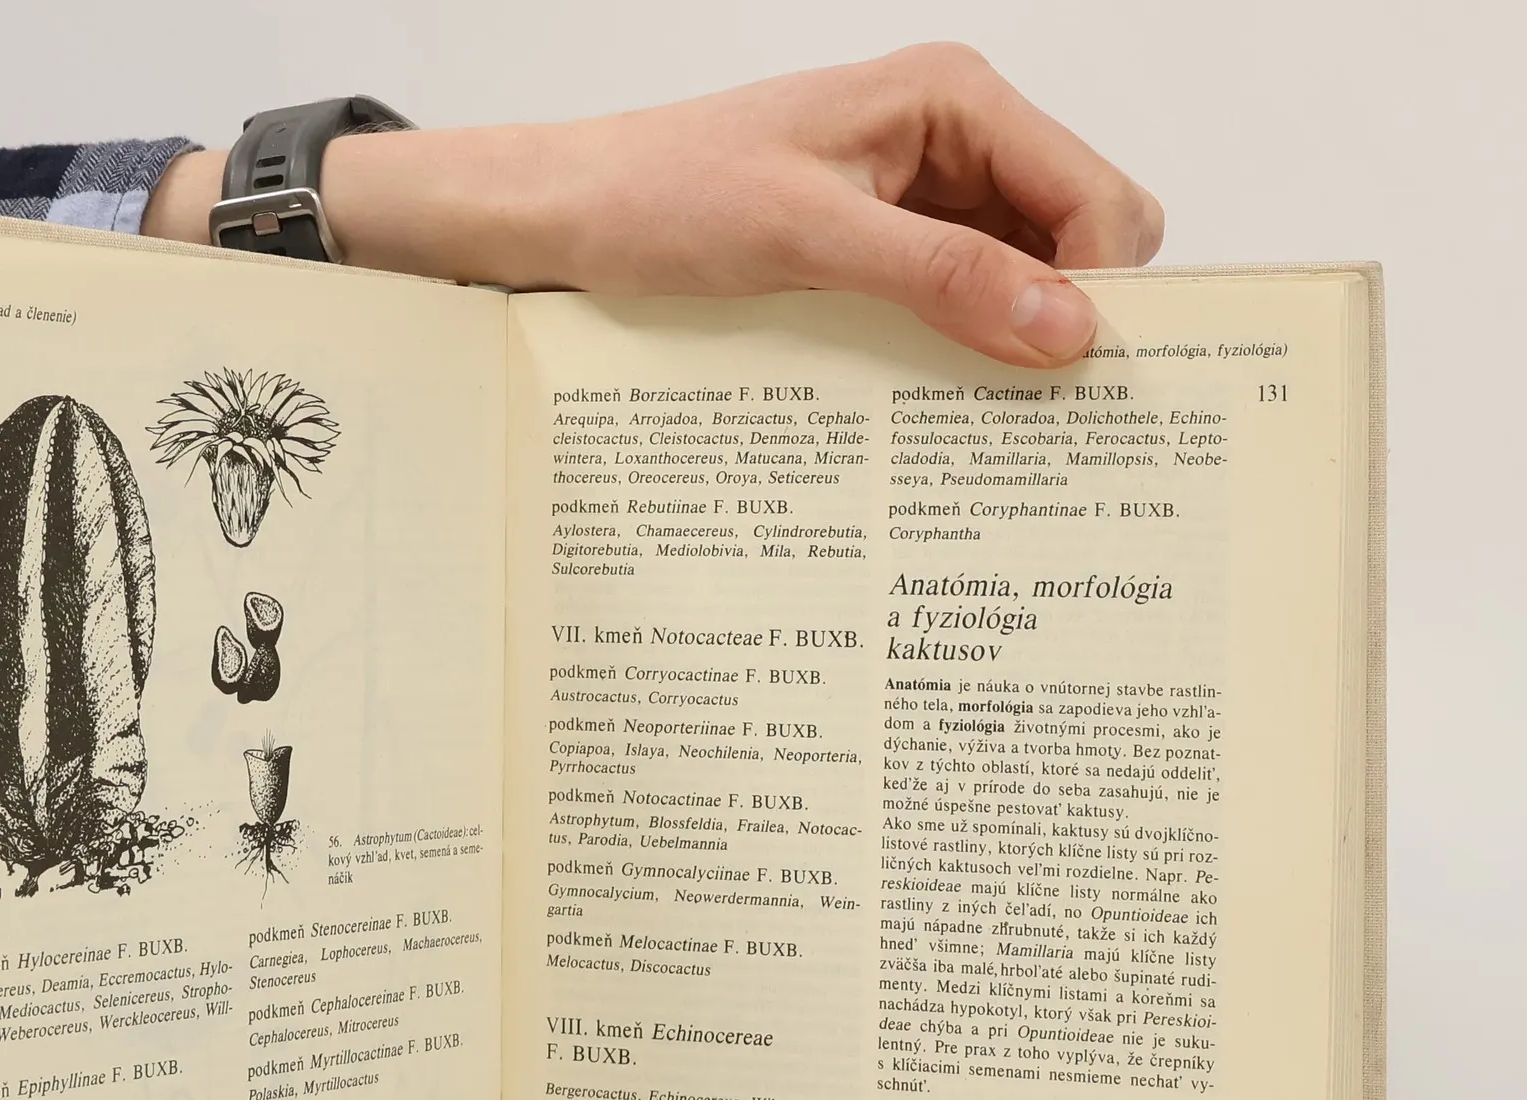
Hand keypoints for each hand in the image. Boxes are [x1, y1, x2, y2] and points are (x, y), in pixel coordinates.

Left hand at [146, 46, 1161, 367]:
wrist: (567, 216)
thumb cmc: (664, 195)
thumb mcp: (808, 236)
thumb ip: (943, 277)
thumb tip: (1069, 328)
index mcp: (955, 100)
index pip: (1100, 198)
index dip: (1109, 292)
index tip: (1087, 386)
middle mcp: (954, 141)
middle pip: (1080, 242)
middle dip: (1070, 321)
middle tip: (1035, 416)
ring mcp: (922, 201)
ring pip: (1026, 283)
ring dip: (1014, 346)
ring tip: (984, 422)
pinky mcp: (884, 254)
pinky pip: (961, 306)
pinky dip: (963, 353)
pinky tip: (937, 404)